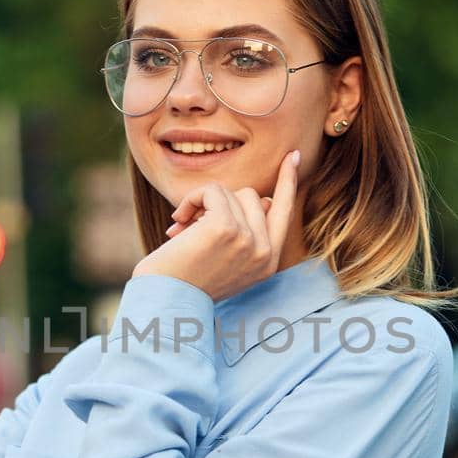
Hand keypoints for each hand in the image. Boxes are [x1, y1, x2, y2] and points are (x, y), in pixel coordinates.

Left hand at [136, 149, 299, 301]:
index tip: (292, 155)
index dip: (288, 181)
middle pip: (251, 195)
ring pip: (231, 192)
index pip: (285, 212)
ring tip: (182, 229)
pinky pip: (212, 191)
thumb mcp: (228, 260)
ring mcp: (249, 240)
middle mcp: (264, 253)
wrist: (165, 301)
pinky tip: (176, 224)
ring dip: (201, 203)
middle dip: (220, 202)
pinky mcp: (227, 227)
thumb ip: (249, 233)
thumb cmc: (187, 280)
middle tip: (193, 224)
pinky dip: (190, 200)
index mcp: (268, 262)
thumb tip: (264, 199)